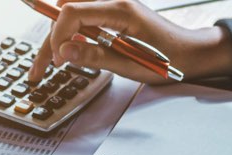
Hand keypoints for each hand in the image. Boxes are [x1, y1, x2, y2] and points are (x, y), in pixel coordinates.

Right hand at [29, 0, 231, 83]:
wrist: (190, 54)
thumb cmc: (169, 59)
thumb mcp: (130, 64)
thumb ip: (95, 56)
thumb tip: (64, 51)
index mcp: (119, 10)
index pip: (72, 12)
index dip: (57, 35)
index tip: (57, 60)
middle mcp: (114, 2)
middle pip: (66, 13)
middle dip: (50, 41)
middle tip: (40, 70)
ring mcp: (112, 7)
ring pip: (70, 15)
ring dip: (57, 37)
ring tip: (49, 64)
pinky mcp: (112, 15)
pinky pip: (82, 18)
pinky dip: (70, 34)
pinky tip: (68, 53)